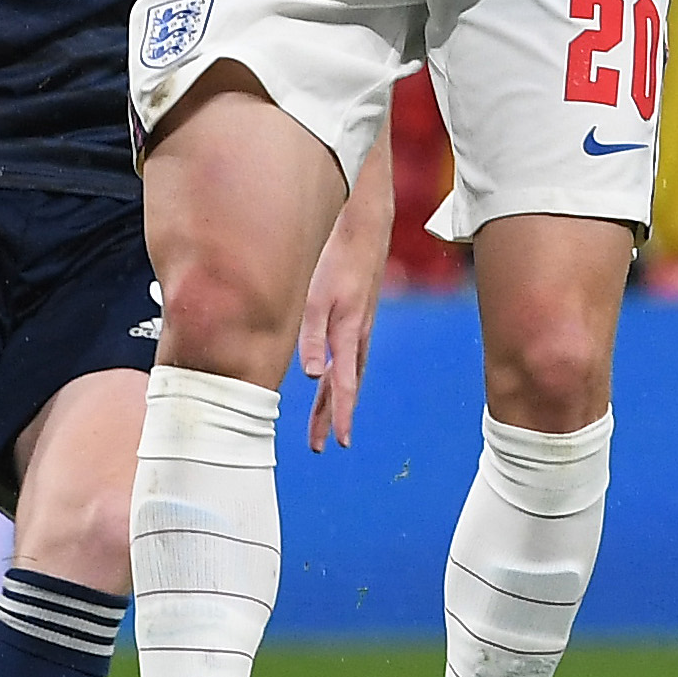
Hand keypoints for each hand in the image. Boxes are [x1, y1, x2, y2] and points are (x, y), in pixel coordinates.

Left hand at [298, 226, 379, 451]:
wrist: (366, 230)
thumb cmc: (338, 262)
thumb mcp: (317, 298)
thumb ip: (313, 338)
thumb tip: (311, 378)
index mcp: (347, 336)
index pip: (344, 387)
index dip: (340, 416)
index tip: (339, 443)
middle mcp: (357, 337)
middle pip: (345, 387)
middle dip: (332, 417)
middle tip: (321, 446)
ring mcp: (360, 328)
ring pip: (349, 374)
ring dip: (335, 400)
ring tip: (323, 423)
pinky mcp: (358, 318)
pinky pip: (350, 358)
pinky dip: (341, 377)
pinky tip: (332, 380)